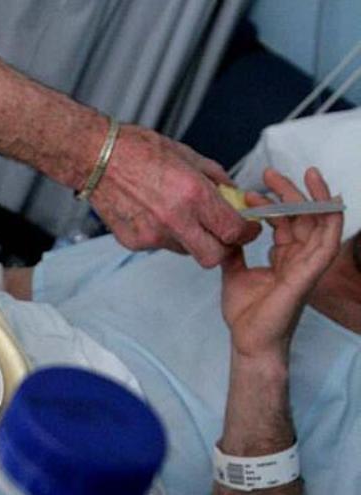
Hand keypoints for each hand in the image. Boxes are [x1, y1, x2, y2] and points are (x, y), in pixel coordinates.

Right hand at [90, 125, 260, 266]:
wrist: (94, 157)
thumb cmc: (136, 149)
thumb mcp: (186, 154)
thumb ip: (214, 178)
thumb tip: (232, 195)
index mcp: (193, 194)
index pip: (233, 230)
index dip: (246, 233)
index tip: (246, 228)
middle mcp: (174, 219)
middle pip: (214, 257)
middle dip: (222, 248)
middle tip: (221, 234)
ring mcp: (152, 234)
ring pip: (185, 251)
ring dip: (190, 239)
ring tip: (176, 214)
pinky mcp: (133, 241)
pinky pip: (159, 245)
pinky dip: (163, 234)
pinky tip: (152, 214)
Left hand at [220, 167, 342, 359]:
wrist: (248, 341)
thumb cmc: (246, 314)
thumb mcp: (233, 273)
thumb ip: (234, 252)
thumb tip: (226, 231)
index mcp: (285, 258)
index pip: (287, 222)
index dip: (274, 202)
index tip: (251, 189)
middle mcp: (299, 259)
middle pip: (304, 217)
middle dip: (291, 191)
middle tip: (271, 173)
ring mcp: (306, 267)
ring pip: (321, 224)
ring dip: (314, 198)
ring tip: (303, 175)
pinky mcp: (307, 276)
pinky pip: (326, 245)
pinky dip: (330, 222)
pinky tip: (326, 203)